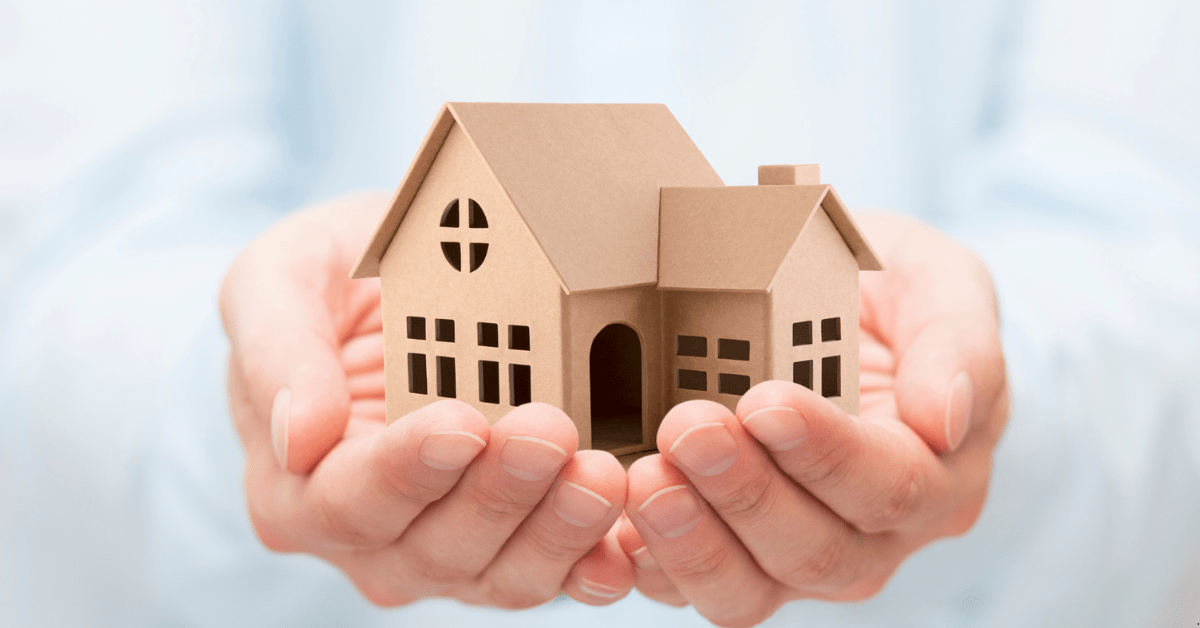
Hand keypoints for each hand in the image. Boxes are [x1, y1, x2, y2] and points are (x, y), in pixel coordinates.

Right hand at [219, 192, 632, 607]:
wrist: (395, 287)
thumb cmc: (327, 281)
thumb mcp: (278, 280)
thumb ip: (278, 353)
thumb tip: (296, 437)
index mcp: (296, 487)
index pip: (348, 501)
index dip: (408, 469)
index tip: (463, 422)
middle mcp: (371, 539)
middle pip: (434, 546)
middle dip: (499, 493)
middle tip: (551, 430)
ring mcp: (447, 551)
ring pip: (502, 572)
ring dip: (557, 530)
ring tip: (603, 472)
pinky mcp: (516, 543)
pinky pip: (555, 574)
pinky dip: (593, 564)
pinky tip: (628, 543)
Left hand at [619, 212, 1008, 626]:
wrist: (837, 314)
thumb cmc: (894, 299)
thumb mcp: (941, 285)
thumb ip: (958, 344)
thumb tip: (946, 417)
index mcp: (937, 478)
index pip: (888, 484)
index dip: (825, 451)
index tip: (765, 401)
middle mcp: (872, 538)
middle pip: (813, 548)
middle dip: (744, 492)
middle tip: (688, 427)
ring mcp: (795, 558)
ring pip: (748, 587)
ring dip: (690, 538)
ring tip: (644, 477)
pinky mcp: (729, 556)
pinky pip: (688, 584)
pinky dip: (648, 562)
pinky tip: (614, 521)